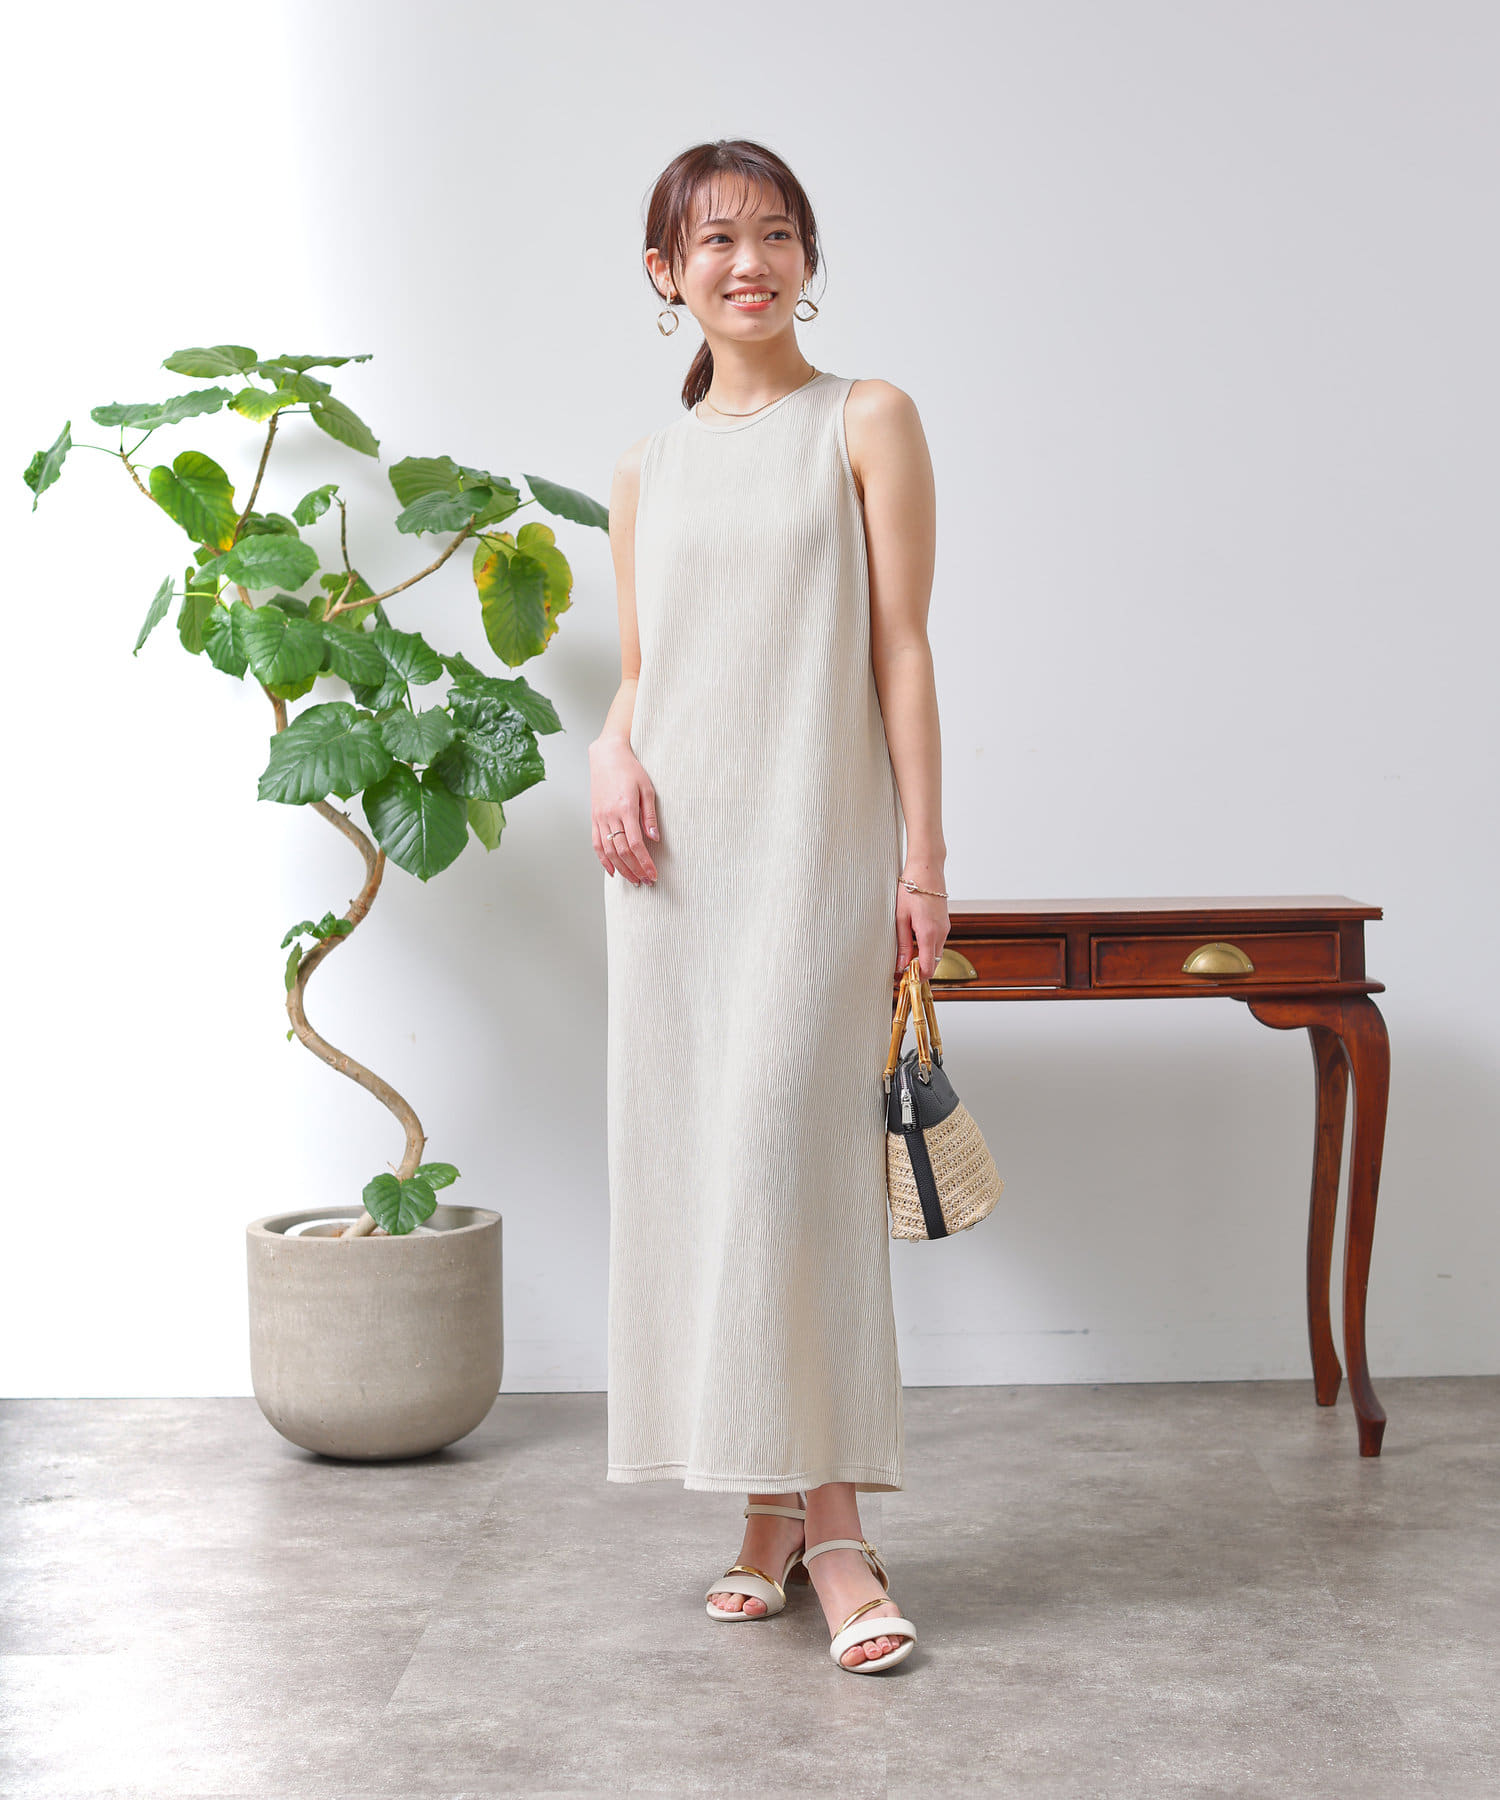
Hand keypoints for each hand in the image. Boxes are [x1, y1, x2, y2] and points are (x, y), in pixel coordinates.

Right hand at [589, 736, 658, 885]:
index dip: (644, 862)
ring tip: (633, 880)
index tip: (653, 874)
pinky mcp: (594, 818)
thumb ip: (650, 815)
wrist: (606, 756)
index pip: (635, 844)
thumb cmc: (630, 769)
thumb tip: (655, 838)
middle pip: (621, 851)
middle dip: (635, 870)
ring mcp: (599, 818)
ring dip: (622, 869)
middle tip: (646, 882)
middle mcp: (610, 815)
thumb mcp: (647, 788)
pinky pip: (596, 843)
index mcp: (625, 808)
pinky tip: (612, 871)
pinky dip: (603, 859)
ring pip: (608, 851)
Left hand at [895, 877, 948, 980]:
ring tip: (905, 957)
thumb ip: (902, 944)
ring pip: (936, 953)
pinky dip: (928, 947)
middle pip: (934, 964)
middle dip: (919, 971)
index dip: (916, 978)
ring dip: (924, 959)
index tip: (903, 979)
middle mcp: (941, 933)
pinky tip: (914, 941)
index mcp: (929, 933)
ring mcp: (945, 928)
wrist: (926, 868)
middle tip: (901, 971)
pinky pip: (938, 942)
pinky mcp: (945, 923)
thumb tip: (901, 965)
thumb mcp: (900, 918)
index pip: (928, 968)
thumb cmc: (911, 888)